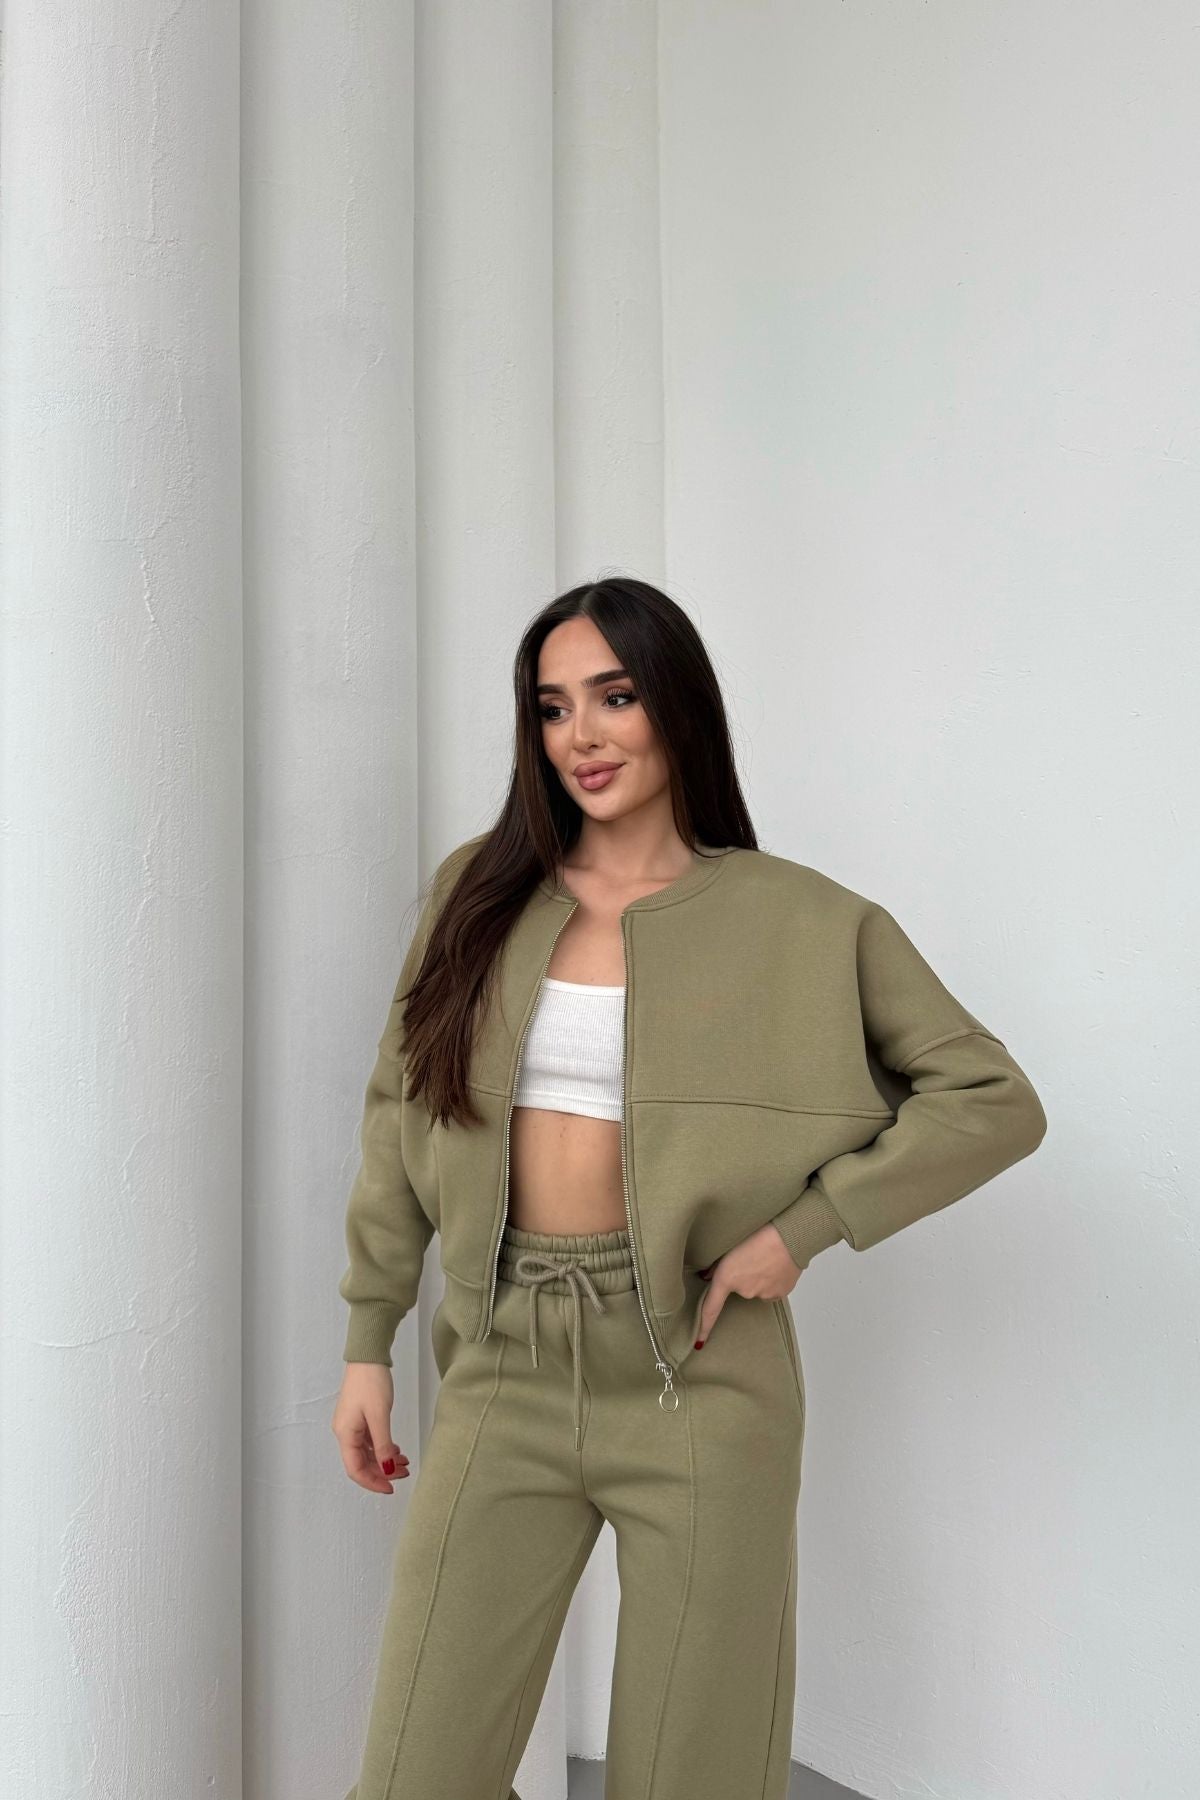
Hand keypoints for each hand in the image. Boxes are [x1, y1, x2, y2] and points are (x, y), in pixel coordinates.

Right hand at [332, 1362, 409, 1492]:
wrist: (368, 1357)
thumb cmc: (371, 1384)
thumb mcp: (379, 1416)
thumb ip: (383, 1446)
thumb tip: (388, 1471)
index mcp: (345, 1434)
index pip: (355, 1469)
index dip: (373, 1482)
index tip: (391, 1488)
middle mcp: (345, 1433)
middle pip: (361, 1463)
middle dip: (383, 1472)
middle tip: (405, 1474)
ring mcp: (352, 1425)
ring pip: (367, 1452)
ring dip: (385, 1460)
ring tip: (405, 1462)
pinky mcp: (359, 1417)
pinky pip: (370, 1441)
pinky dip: (383, 1448)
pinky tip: (397, 1449)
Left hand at [694, 1222, 803, 1345]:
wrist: (790, 1236)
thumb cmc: (759, 1234)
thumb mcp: (731, 1244)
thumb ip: (717, 1264)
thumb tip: (708, 1276)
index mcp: (727, 1278)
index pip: (710, 1309)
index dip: (704, 1327)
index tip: (699, 1342)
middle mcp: (744, 1291)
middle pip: (739, 1289)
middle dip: (743, 1277)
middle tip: (752, 1257)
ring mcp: (762, 1295)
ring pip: (756, 1290)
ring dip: (759, 1278)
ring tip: (767, 1258)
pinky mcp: (779, 1294)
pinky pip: (771, 1291)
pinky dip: (772, 1281)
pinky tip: (776, 1265)